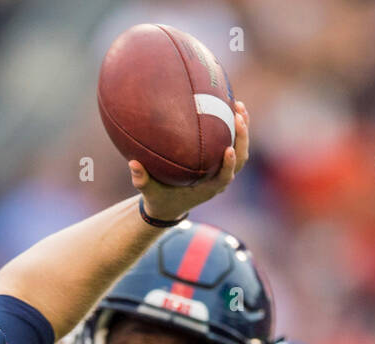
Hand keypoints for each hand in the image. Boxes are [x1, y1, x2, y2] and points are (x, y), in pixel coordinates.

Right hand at [131, 100, 249, 222]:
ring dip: (243, 130)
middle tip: (237, 116)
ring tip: (238, 105)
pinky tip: (228, 105)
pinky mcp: (221, 162)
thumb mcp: (148, 191)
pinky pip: (232, 143)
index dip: (229, 165)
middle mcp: (219, 180)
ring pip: (241, 151)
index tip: (228, 149)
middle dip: (242, 138)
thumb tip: (132, 163)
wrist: (169, 206)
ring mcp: (222, 170)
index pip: (224, 177)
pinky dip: (234, 127)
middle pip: (240, 160)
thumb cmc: (160, 198)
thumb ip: (141, 179)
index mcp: (208, 189)